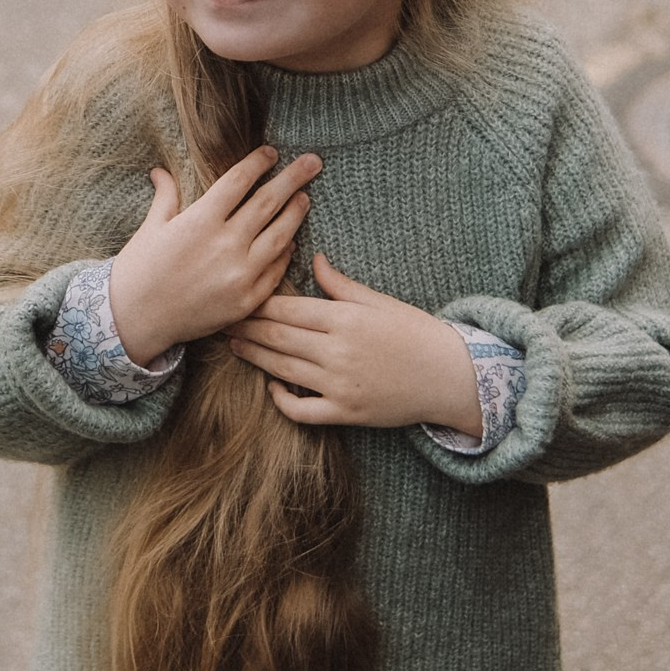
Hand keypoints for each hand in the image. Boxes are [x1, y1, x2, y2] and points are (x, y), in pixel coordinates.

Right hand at [109, 147, 320, 368]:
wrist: (136, 321)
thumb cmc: (140, 270)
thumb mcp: (152, 227)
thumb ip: (166, 196)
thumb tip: (160, 170)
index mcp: (200, 220)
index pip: (239, 181)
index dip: (258, 163)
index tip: (271, 152)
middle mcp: (225, 244)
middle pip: (268, 202)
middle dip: (294, 178)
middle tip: (313, 161)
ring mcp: (240, 274)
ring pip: (280, 236)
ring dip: (296, 213)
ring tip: (305, 197)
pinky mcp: (247, 300)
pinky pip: (275, 271)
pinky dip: (285, 253)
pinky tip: (291, 241)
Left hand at [227, 252, 481, 433]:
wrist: (449, 376)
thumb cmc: (415, 332)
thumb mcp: (379, 301)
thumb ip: (340, 284)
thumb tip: (314, 257)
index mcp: (344, 318)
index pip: (287, 308)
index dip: (257, 303)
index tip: (236, 295)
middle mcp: (337, 351)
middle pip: (277, 337)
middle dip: (246, 327)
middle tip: (219, 318)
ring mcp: (340, 385)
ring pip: (282, 370)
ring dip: (254, 357)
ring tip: (233, 345)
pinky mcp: (346, 413)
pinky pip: (302, 410)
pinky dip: (282, 400)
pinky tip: (272, 387)